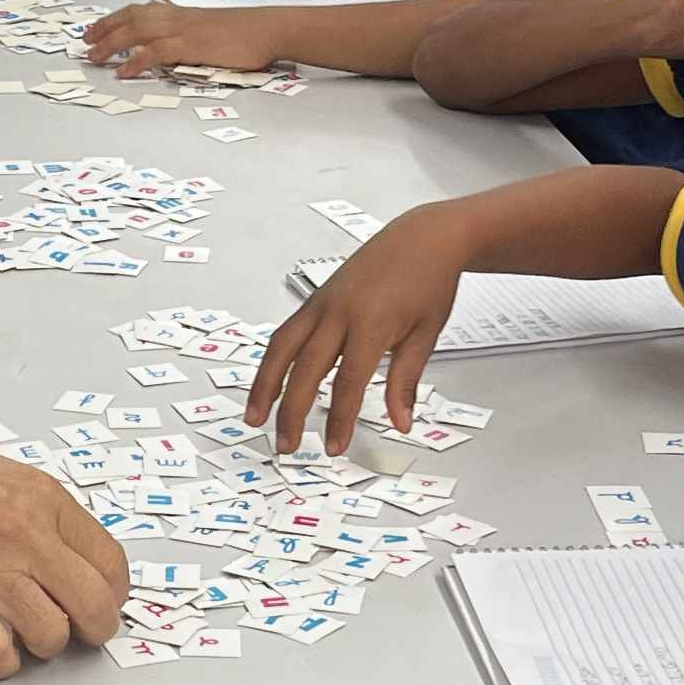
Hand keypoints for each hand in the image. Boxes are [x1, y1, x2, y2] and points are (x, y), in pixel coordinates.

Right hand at [0, 418, 128, 675]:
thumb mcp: (11, 476)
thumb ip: (47, 516)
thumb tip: (76, 559)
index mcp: (47, 502)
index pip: (111, 563)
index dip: (114, 593)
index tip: (105, 601)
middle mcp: (28, 537)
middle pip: (95, 606)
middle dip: (95, 629)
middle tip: (83, 632)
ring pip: (51, 635)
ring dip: (44, 645)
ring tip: (30, 635)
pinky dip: (2, 663)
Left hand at [81, 2, 279, 79]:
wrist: (267, 29)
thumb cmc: (247, 32)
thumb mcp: (212, 31)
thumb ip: (191, 37)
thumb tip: (175, 50)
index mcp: (182, 14)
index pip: (141, 10)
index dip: (117, 18)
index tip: (100, 26)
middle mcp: (177, 17)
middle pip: (132, 18)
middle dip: (105, 28)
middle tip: (86, 40)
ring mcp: (182, 30)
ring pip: (136, 31)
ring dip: (111, 43)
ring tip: (93, 56)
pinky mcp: (189, 45)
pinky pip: (154, 51)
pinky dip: (135, 60)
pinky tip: (123, 70)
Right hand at [243, 209, 466, 453]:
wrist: (422, 238)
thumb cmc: (428, 281)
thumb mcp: (426, 334)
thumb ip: (405, 380)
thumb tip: (401, 421)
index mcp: (370, 323)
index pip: (348, 383)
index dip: (340, 419)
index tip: (334, 447)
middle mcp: (338, 312)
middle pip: (306, 369)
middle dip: (291, 411)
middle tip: (286, 445)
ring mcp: (322, 303)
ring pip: (282, 348)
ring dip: (265, 385)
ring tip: (254, 416)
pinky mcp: (315, 299)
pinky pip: (286, 332)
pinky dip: (273, 360)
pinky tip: (269, 382)